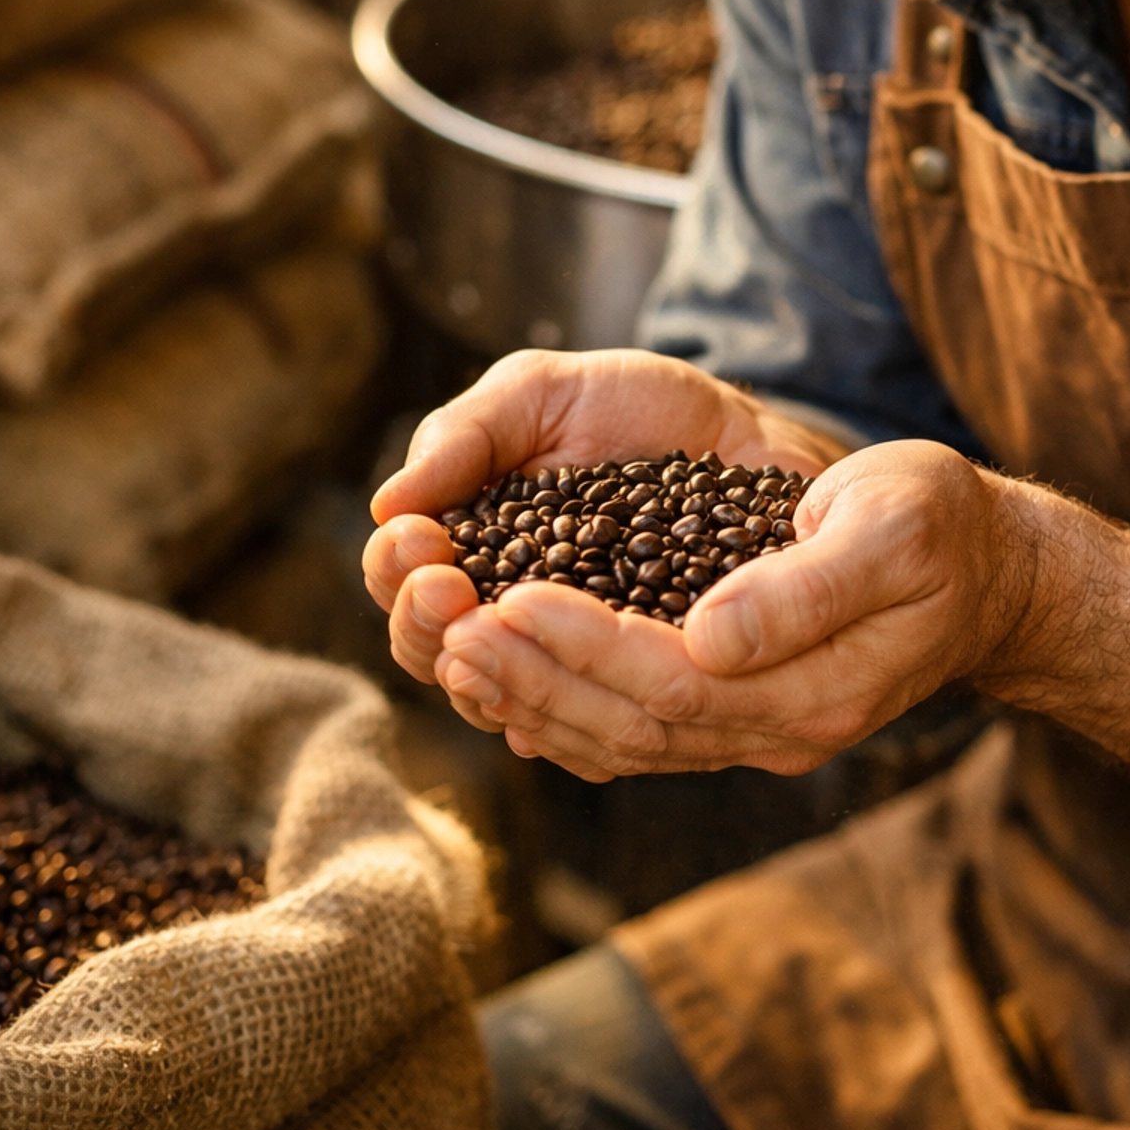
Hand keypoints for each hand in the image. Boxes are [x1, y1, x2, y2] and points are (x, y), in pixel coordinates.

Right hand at [362, 347, 841, 703]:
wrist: (743, 432)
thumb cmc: (630, 406)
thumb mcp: (540, 393)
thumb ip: (465, 434)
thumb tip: (386, 504)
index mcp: (471, 550)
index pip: (404, 586)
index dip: (399, 572)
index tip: (422, 538)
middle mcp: (512, 620)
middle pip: (440, 656)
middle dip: (427, 627)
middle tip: (447, 589)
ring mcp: (575, 663)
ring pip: (508, 705)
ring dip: (491, 676)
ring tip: (500, 630)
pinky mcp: (644, 690)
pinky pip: (597, 736)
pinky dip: (571, 726)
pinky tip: (553, 714)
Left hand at [430, 440, 1037, 779]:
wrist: (987, 574)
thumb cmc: (941, 529)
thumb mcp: (894, 529)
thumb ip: (806, 587)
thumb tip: (710, 633)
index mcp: (816, 689)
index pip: (675, 683)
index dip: (587, 644)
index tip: (512, 595)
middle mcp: (778, 730)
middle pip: (631, 726)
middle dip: (534, 677)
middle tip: (449, 627)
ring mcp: (756, 732)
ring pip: (620, 743)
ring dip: (532, 699)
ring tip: (453, 648)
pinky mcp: (736, 714)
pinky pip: (632, 735)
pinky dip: (560, 711)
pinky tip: (505, 677)